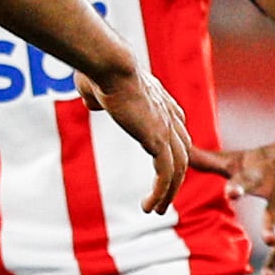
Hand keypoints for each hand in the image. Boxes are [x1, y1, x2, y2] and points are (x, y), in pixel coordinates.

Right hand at [88, 67, 194, 212]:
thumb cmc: (100, 70)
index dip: (172, 150)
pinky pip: (166, 175)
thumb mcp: (96, 85)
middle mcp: (170, 116)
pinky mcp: (159, 141)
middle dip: (174, 177)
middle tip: (162, 196)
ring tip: (155, 209)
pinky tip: (150, 206)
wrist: (111, 65)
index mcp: (160, 101)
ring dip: (168, 192)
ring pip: (178, 169)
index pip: (176, 130)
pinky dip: (161, 193)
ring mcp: (167, 129)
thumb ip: (97, 96)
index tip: (163, 167)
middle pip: (182, 152)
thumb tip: (92, 101)